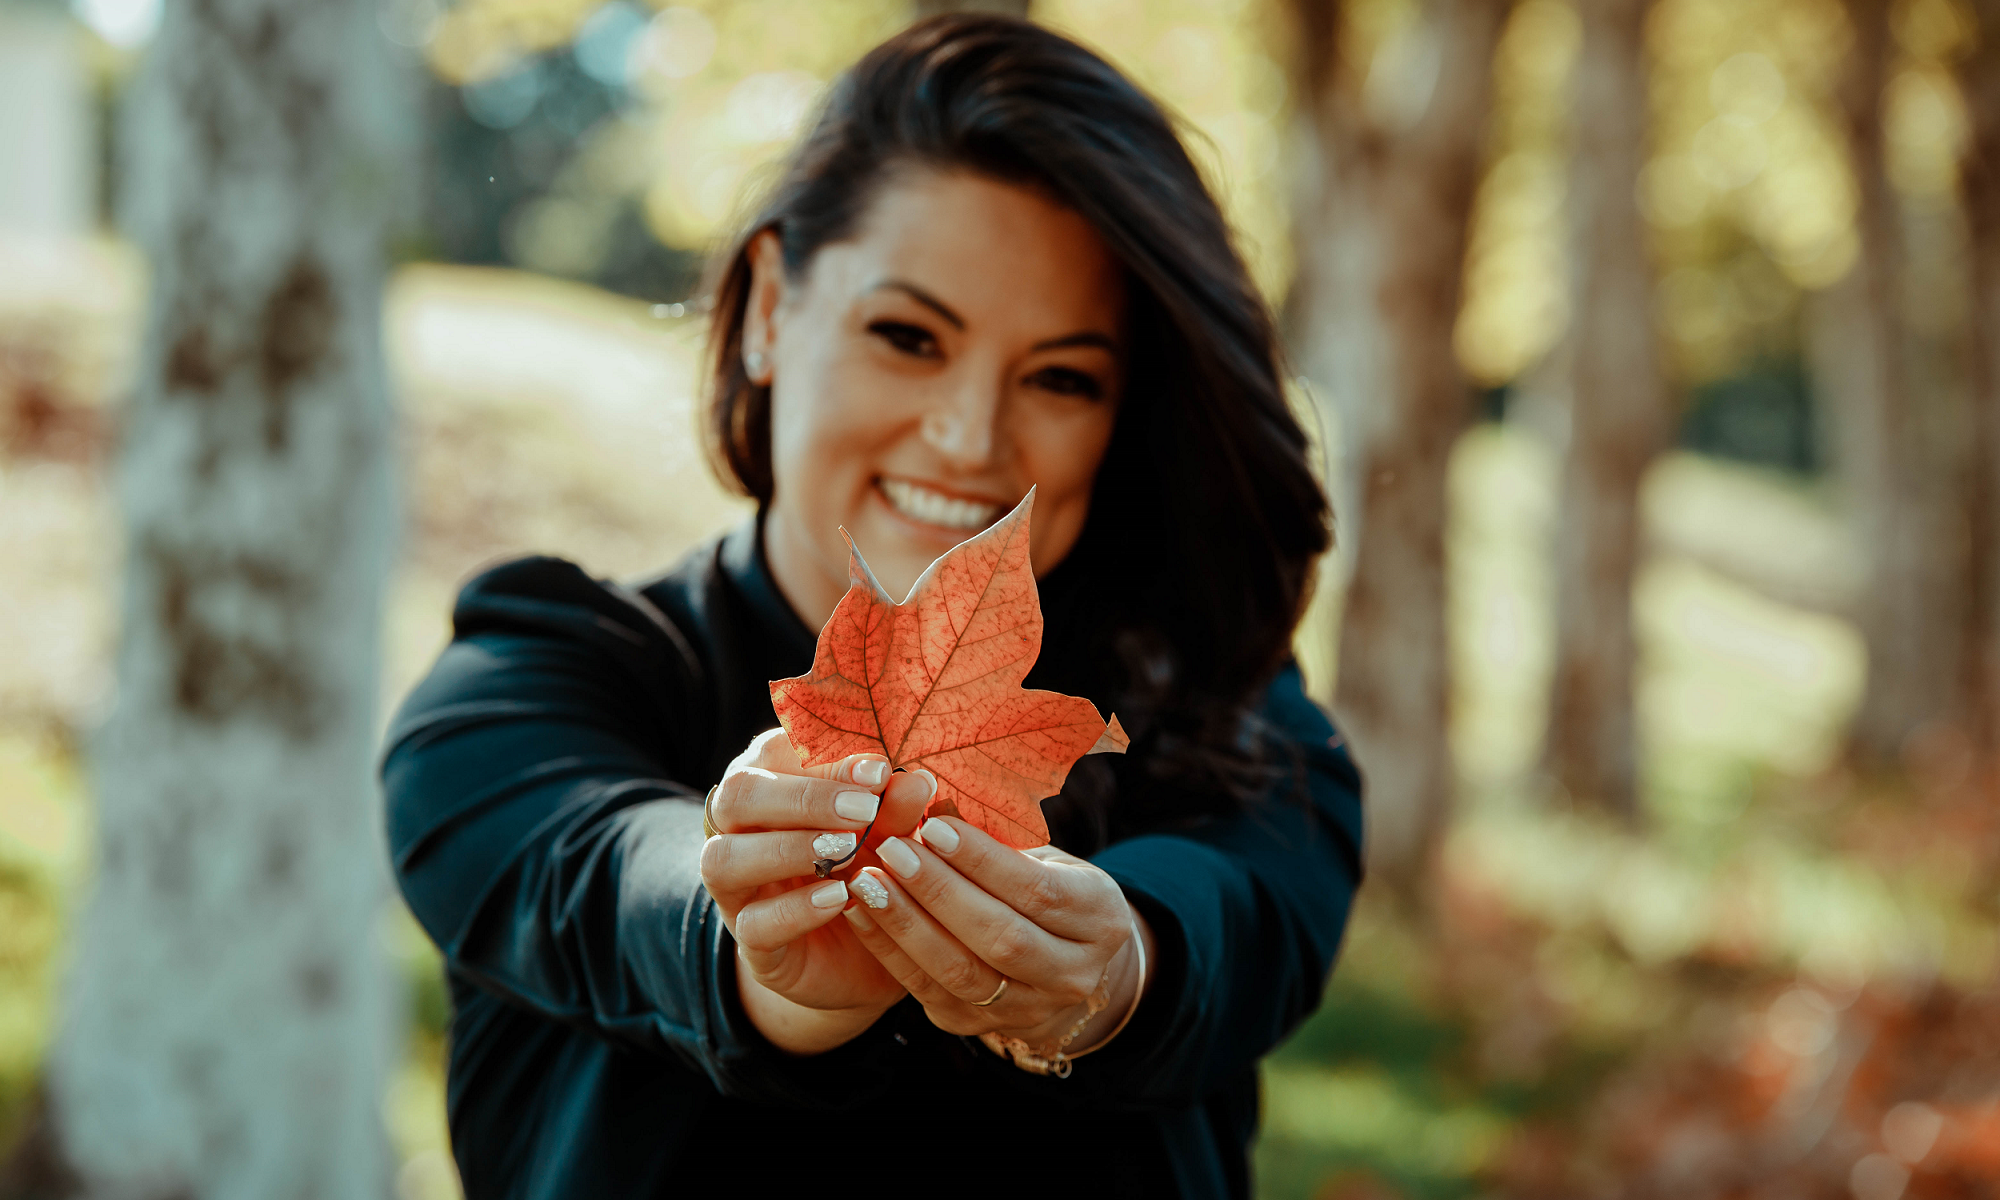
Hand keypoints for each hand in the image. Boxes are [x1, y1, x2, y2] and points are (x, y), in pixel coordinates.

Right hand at [698, 728, 935, 1051]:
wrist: (857, 949)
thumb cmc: (867, 862)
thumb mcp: (886, 832)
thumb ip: (894, 808)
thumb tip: (918, 780)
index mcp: (770, 780)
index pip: (774, 751)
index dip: (823, 758)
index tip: (881, 772)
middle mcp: (738, 827)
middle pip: (737, 795)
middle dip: (803, 799)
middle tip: (866, 811)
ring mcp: (733, 885)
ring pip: (724, 858)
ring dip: (789, 850)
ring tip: (847, 852)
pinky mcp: (747, 936)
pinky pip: (752, 922)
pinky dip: (796, 909)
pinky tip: (840, 898)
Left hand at [838, 815, 1151, 1056]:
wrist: (1063, 963)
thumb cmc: (1046, 888)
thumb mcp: (1044, 857)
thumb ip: (998, 836)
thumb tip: (930, 794)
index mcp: (1100, 919)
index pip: (1037, 890)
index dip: (981, 860)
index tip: (933, 824)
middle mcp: (1074, 974)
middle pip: (1001, 937)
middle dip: (940, 892)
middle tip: (892, 849)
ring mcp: (1029, 1010)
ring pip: (962, 973)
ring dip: (907, 925)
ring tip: (869, 881)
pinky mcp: (980, 1028)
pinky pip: (929, 991)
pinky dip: (890, 952)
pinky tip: (861, 914)